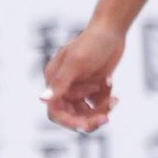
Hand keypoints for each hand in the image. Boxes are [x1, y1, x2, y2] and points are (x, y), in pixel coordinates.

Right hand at [42, 17, 126, 133]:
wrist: (111, 31)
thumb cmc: (91, 43)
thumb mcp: (76, 63)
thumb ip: (60, 83)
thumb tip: (42, 99)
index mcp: (54, 80)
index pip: (55, 110)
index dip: (68, 121)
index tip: (85, 126)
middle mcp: (64, 87)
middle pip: (71, 115)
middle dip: (88, 119)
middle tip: (105, 119)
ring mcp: (79, 88)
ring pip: (86, 113)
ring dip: (100, 110)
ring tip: (113, 99)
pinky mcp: (92, 88)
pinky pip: (97, 106)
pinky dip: (106, 104)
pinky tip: (115, 96)